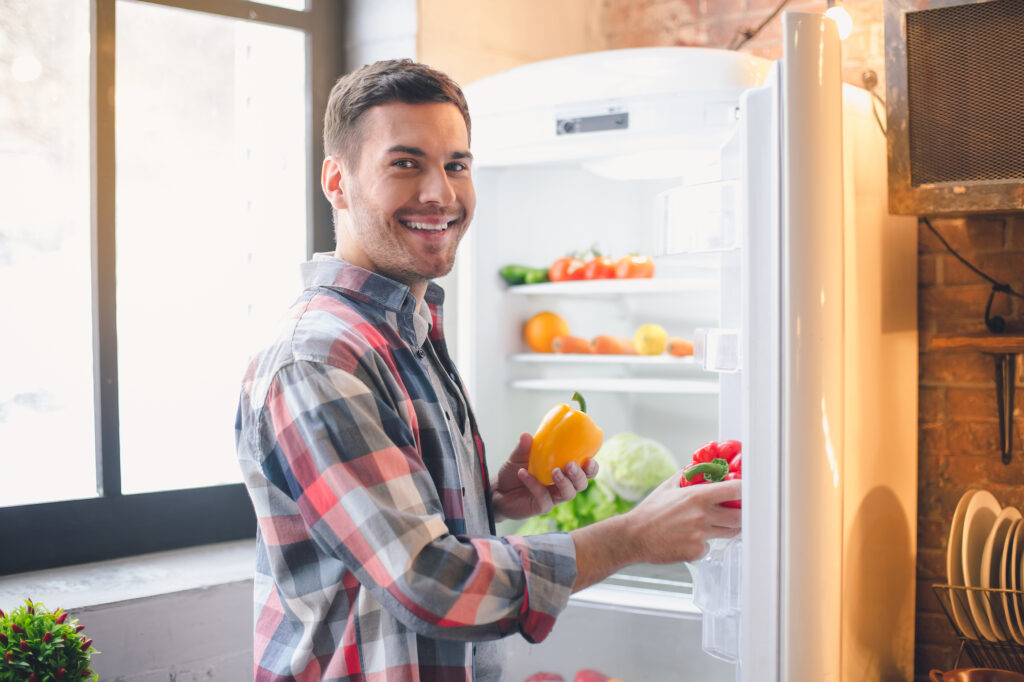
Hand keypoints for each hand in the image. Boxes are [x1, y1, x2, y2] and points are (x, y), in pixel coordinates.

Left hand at [491, 432, 598, 521]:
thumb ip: (524, 447)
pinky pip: (543, 497)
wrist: (498, 491)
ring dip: (564, 482)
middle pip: (581, 484)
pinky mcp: (541, 507)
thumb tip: (527, 435)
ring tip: (554, 472)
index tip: (590, 459)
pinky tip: (524, 473)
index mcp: (562, 471)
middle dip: (580, 475)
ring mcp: (552, 498)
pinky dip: (534, 484)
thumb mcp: (517, 456)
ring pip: (568, 494)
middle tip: (570, 465)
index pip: (584, 471)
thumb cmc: (513, 472)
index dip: (592, 467)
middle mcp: (561, 485)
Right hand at [623, 472, 740, 563]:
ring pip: (729, 533)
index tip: (743, 490)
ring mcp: (701, 535)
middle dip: (741, 513)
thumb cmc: (649, 511)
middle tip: (737, 511)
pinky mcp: (696, 551)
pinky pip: (710, 546)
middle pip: (740, 516)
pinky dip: (705, 543)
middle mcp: (702, 516)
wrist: (634, 536)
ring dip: (727, 528)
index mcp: (697, 496)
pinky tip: (692, 538)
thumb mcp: (668, 486)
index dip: (743, 490)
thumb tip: (698, 468)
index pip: (735, 490)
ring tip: (716, 523)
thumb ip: (686, 475)